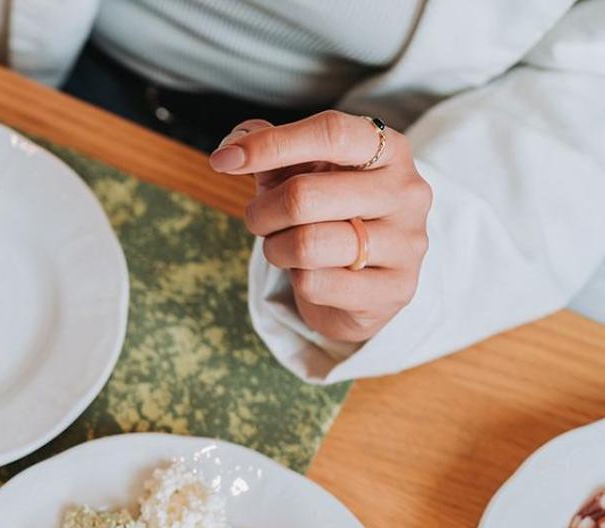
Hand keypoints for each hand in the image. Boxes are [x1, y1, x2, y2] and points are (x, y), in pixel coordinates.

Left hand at [209, 110, 431, 343]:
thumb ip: (268, 152)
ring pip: (306, 245)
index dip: (271, 144)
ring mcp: (407, 242)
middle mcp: (406, 191)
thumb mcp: (300, 175)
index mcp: (388, 149)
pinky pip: (316, 285)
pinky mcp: (395, 289)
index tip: (224, 160)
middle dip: (262, 213)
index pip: (330, 133)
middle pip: (304, 195)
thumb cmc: (329, 217)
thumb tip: (232, 144)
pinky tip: (312, 276)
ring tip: (283, 248)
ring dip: (275, 249)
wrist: (365, 283)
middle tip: (259, 221)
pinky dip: (298, 283)